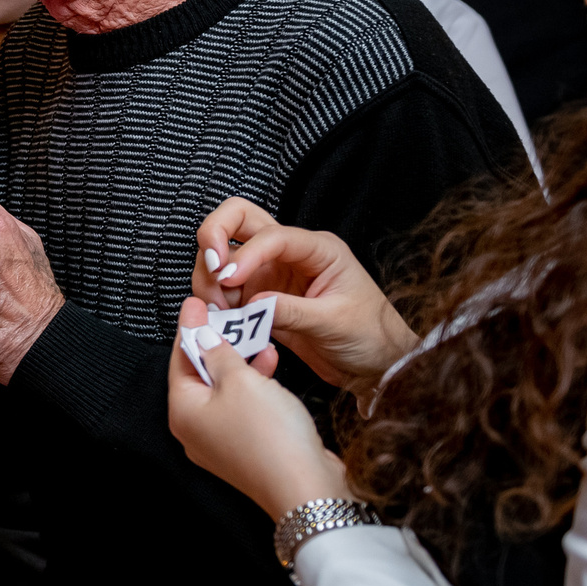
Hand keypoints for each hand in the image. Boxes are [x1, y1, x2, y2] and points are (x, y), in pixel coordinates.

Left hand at [165, 297, 351, 519]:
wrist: (307, 488)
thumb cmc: (270, 438)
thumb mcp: (240, 381)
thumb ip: (219, 354)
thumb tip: (204, 337)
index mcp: (183, 412)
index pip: (180, 359)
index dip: (190, 328)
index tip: (195, 304)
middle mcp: (196, 430)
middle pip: (199, 375)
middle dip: (216, 344)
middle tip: (225, 315)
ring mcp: (221, 442)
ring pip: (224, 390)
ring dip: (240, 362)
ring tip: (256, 338)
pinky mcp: (247, 448)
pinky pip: (243, 407)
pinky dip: (254, 385)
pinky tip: (271, 367)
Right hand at [195, 198, 417, 390]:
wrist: (376, 366)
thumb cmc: (370, 336)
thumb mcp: (334, 322)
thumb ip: (290, 310)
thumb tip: (251, 302)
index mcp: (318, 249)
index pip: (271, 235)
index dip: (245, 254)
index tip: (229, 280)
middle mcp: (290, 254)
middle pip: (239, 219)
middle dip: (214, 236)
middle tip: (211, 270)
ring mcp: (272, 274)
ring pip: (224, 255)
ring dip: (210, 276)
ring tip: (218, 309)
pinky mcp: (260, 297)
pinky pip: (225, 290)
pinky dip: (215, 300)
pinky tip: (222, 319)